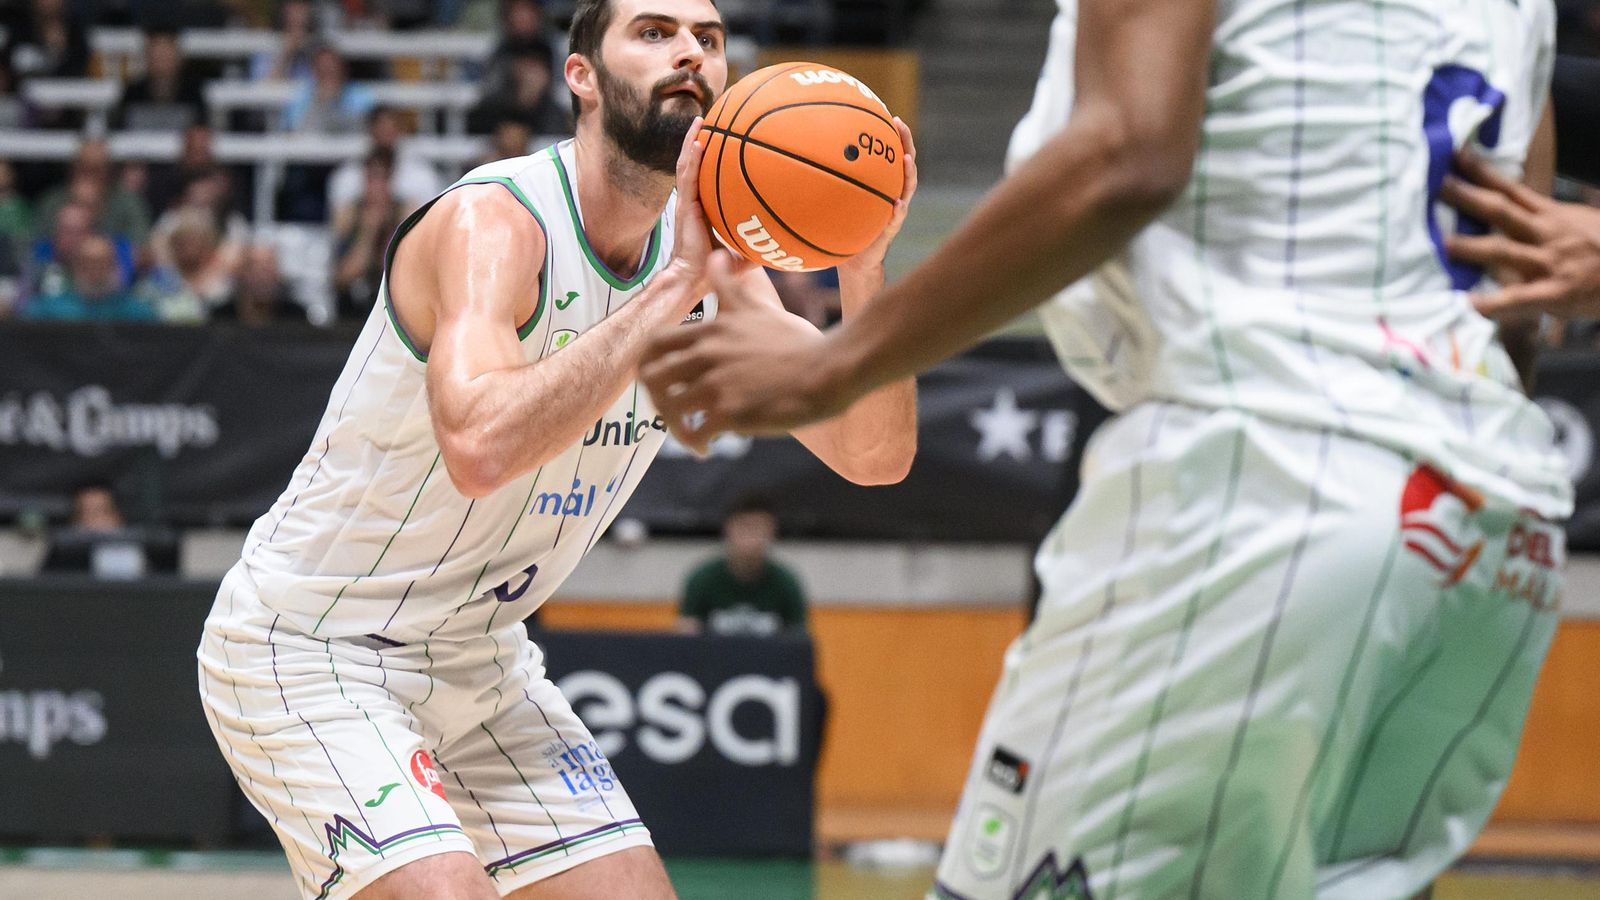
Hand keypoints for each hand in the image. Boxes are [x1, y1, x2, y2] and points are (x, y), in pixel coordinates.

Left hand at [641, 252, 853, 452]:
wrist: (831, 369)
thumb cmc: (800, 341)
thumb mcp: (759, 307)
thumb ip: (729, 286)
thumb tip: (717, 254)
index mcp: (711, 330)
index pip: (654, 344)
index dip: (649, 366)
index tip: (660, 382)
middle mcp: (707, 354)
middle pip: (652, 378)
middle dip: (655, 400)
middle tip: (672, 413)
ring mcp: (717, 383)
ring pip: (669, 409)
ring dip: (675, 427)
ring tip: (691, 437)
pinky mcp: (731, 412)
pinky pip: (695, 432)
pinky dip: (695, 443)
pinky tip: (708, 447)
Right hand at [665, 118, 752, 298]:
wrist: (695, 276)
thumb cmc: (716, 266)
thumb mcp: (744, 250)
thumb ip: (761, 242)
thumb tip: (786, 241)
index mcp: (704, 205)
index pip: (707, 175)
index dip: (711, 156)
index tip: (722, 139)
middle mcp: (694, 199)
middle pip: (695, 163)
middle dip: (701, 140)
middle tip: (711, 120)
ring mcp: (687, 201)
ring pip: (687, 164)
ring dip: (692, 141)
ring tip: (700, 121)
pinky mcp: (684, 206)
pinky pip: (687, 176)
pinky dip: (691, 157)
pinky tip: (697, 141)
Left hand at [836, 116, 918, 287]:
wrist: (855, 260)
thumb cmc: (844, 228)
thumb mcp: (835, 202)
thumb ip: (827, 184)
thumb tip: (799, 161)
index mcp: (882, 184)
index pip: (891, 154)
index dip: (893, 135)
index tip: (889, 115)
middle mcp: (893, 193)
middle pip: (905, 164)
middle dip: (905, 142)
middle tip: (900, 124)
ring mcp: (896, 211)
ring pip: (908, 188)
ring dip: (909, 172)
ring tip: (907, 158)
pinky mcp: (891, 230)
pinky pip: (897, 219)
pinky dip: (899, 210)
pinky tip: (897, 203)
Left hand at [1442, 152, 1599, 320]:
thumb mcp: (1577, 222)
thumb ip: (1542, 218)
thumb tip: (1508, 208)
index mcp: (1552, 215)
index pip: (1510, 189)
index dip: (1482, 173)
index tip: (1454, 156)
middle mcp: (1547, 233)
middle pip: (1501, 211)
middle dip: (1468, 198)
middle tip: (1436, 186)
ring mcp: (1549, 262)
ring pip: (1503, 250)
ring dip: (1472, 246)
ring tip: (1444, 244)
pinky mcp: (1555, 292)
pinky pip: (1519, 298)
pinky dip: (1494, 302)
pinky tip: (1470, 304)